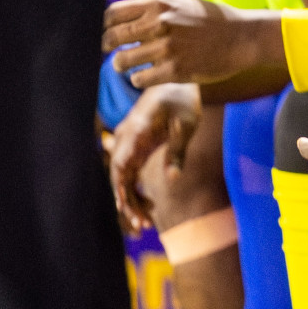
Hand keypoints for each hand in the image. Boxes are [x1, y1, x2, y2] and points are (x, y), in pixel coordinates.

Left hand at [103, 0, 281, 85]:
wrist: (242, 37)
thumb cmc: (213, 19)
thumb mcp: (184, 1)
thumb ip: (155, 2)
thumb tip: (128, 5)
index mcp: (159, 4)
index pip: (112, 14)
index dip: (103, 25)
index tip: (107, 32)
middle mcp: (160, 24)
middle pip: (110, 38)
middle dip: (107, 47)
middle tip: (113, 51)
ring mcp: (166, 49)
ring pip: (121, 62)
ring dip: (121, 65)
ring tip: (129, 65)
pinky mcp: (174, 71)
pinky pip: (139, 79)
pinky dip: (140, 79)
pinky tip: (148, 75)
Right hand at [108, 82, 201, 233]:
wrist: (179, 82)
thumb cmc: (184, 100)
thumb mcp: (187, 124)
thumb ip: (177, 150)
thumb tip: (172, 179)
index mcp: (135, 132)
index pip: (120, 166)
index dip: (121, 189)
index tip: (128, 210)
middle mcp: (127, 140)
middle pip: (120, 177)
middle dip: (128, 203)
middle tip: (143, 226)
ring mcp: (130, 145)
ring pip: (124, 179)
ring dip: (132, 201)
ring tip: (147, 223)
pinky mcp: (137, 149)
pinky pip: (132, 175)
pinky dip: (137, 191)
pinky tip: (150, 207)